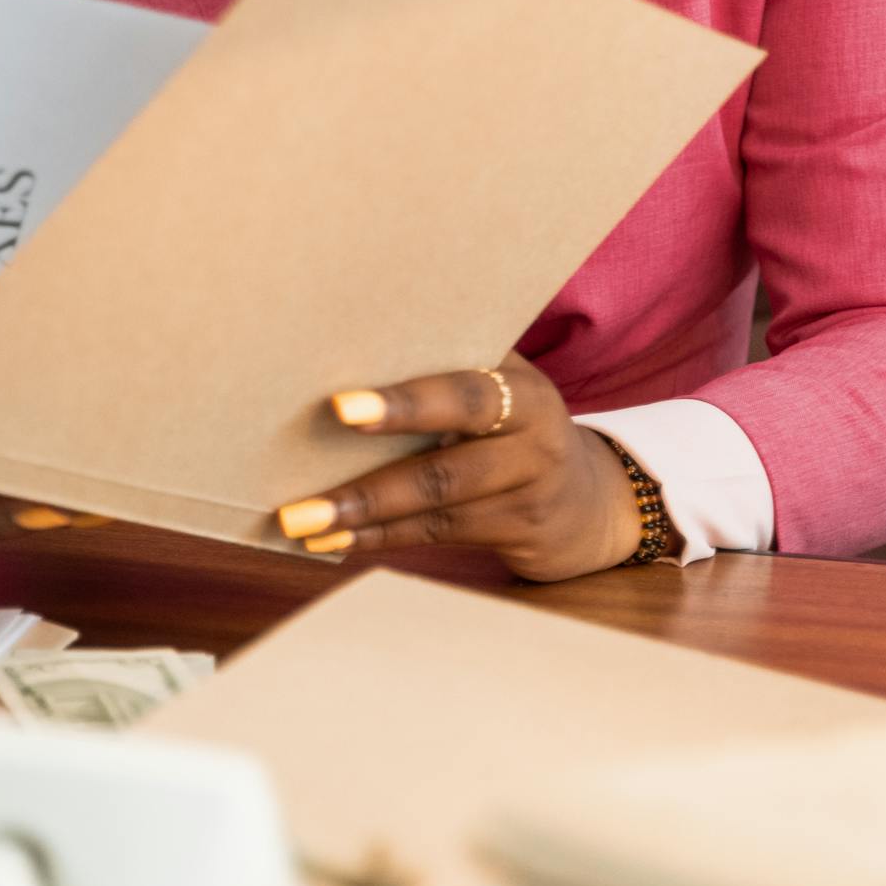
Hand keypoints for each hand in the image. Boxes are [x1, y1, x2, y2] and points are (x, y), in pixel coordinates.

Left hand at [274, 354, 665, 581]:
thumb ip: (448, 365)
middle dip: (367, 486)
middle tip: (297, 499)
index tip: (340, 408)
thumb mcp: (501, 382)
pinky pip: (438, 535)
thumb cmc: (513, 420)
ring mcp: (528, 496)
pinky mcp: (518, 537)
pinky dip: (380, 537)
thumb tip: (345, 346)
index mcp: (523, 389)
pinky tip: (332, 539)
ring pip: (435, 510)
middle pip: (444, 469)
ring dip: (362, 518)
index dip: (405, 404)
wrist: (589, 499)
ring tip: (300, 522)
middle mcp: (533, 443)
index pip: (462, 394)